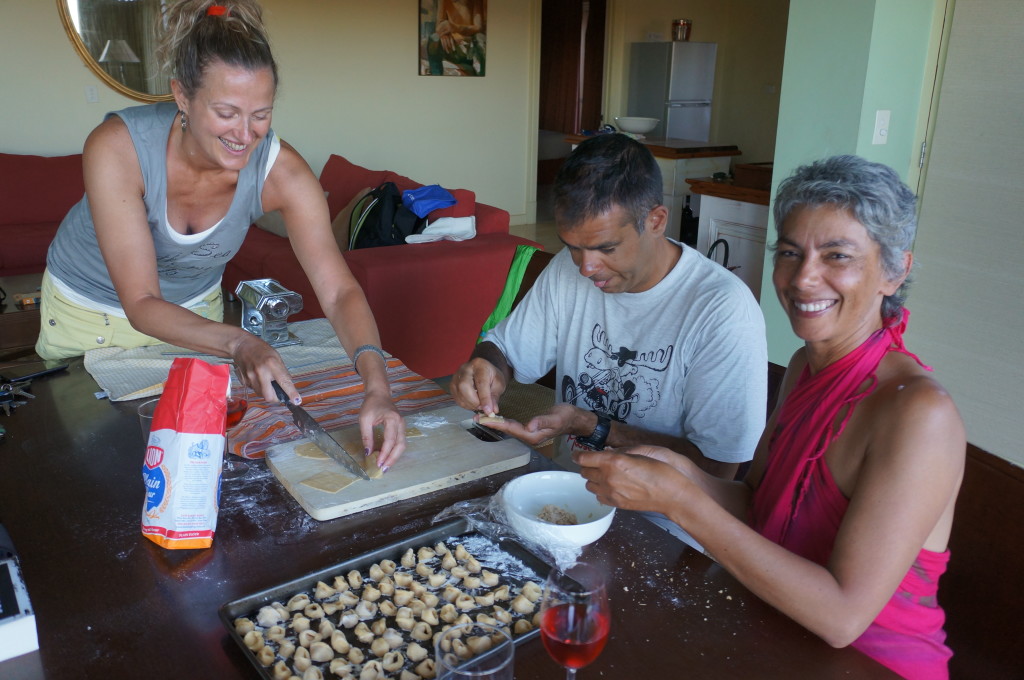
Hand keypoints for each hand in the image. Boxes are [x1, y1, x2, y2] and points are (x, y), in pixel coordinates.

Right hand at [230, 334, 299, 404]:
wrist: (241, 346)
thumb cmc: (261, 350)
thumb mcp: (276, 357)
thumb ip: (282, 372)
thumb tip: (288, 386)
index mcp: (272, 364)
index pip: (284, 382)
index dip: (291, 393)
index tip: (296, 401)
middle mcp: (261, 372)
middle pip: (269, 396)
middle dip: (276, 398)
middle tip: (279, 394)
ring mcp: (251, 377)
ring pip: (261, 395)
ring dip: (267, 392)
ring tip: (268, 382)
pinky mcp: (244, 381)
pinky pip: (254, 390)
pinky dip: (259, 388)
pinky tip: (259, 378)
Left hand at [358, 390, 405, 469]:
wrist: (379, 393)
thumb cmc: (371, 404)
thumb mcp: (364, 420)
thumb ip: (367, 436)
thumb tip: (368, 453)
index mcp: (392, 419)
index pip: (390, 440)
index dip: (384, 453)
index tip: (377, 463)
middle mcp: (401, 423)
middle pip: (400, 445)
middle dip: (392, 458)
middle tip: (383, 469)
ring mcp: (402, 426)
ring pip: (402, 445)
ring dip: (394, 456)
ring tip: (385, 465)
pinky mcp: (401, 428)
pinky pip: (400, 442)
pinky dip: (394, 451)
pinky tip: (386, 457)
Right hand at [449, 357, 506, 415]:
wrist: (483, 369)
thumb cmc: (491, 376)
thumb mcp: (498, 384)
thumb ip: (494, 397)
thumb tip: (492, 410)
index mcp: (480, 365)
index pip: (481, 383)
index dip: (484, 398)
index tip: (489, 411)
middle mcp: (465, 368)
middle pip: (464, 386)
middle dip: (474, 401)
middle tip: (482, 407)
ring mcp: (456, 376)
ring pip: (459, 393)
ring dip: (469, 404)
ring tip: (479, 405)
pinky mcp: (452, 384)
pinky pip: (456, 397)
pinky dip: (464, 404)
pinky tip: (472, 403)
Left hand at [473, 403, 583, 447]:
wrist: (574, 419)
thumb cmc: (566, 417)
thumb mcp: (556, 418)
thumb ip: (543, 421)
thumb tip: (529, 426)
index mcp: (533, 435)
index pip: (511, 428)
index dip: (497, 423)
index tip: (484, 419)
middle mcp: (529, 436)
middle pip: (507, 430)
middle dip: (492, 424)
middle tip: (476, 417)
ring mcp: (530, 434)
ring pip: (509, 428)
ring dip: (495, 423)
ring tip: (481, 418)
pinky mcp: (530, 429)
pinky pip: (513, 426)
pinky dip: (503, 422)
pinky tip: (497, 418)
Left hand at [574, 445, 692, 513]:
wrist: (672, 494)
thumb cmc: (660, 469)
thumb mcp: (640, 453)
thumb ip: (620, 452)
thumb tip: (607, 452)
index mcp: (612, 461)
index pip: (584, 458)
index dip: (578, 455)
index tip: (577, 454)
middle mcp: (608, 477)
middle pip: (584, 472)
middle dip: (588, 466)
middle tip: (596, 462)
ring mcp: (611, 493)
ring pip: (589, 485)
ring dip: (593, 479)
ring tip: (605, 475)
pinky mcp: (616, 504)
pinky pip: (599, 497)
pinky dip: (601, 491)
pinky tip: (611, 486)